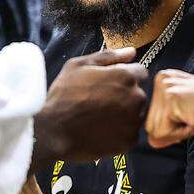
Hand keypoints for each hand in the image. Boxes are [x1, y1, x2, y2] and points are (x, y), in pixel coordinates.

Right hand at [33, 47, 147, 163]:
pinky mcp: (129, 141)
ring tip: (101, 117)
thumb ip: (108, 56)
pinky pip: (130, 133)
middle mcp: (136, 98)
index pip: (140, 72)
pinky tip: (102, 130)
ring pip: (136, 114)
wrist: (53, 131)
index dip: (124, 76)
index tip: (110, 83)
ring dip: (125, 114)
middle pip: (139, 94)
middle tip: (102, 101)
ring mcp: (134, 122)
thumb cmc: (63, 95)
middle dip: (125, 95)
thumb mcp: (78, 66)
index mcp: (126, 76)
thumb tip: (131, 52)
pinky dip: (120, 132)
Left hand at [145, 70, 193, 147]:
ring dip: (177, 132)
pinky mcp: (172, 98)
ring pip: (154, 130)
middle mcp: (161, 79)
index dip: (172, 126)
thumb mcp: (184, 118)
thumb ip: (165, 127)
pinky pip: (163, 132)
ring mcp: (166, 87)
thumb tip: (151, 141)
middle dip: (173, 129)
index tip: (192, 113)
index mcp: (164, 80)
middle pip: (149, 125)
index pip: (150, 118)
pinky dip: (181, 133)